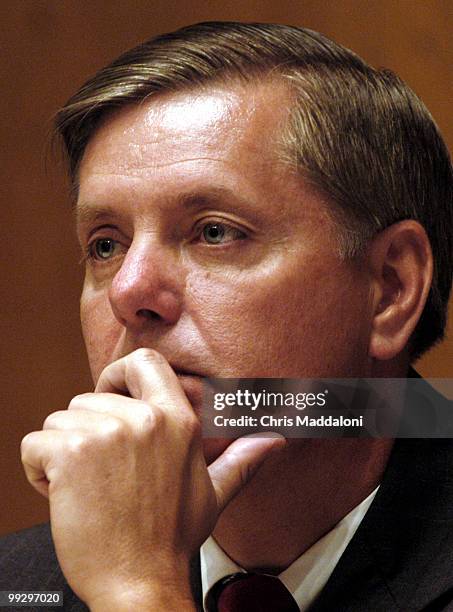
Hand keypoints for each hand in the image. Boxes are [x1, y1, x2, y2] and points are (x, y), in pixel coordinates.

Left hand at [21, 348, 284, 609]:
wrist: (138, 583)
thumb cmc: (170, 539)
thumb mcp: (213, 494)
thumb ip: (243, 460)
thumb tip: (275, 441)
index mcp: (176, 421)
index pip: (143, 361)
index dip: (119, 374)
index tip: (111, 397)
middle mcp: (144, 420)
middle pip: (88, 399)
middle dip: (84, 432)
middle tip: (101, 472)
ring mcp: (107, 434)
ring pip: (59, 422)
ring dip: (62, 454)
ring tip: (88, 488)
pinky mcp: (71, 454)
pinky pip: (35, 445)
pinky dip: (38, 471)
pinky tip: (64, 496)